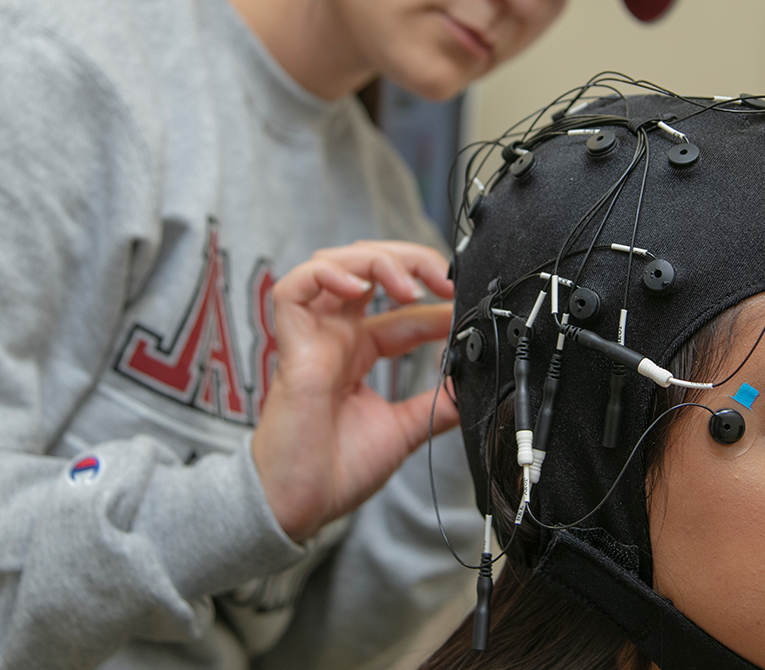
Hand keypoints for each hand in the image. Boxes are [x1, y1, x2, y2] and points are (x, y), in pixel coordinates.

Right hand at [251, 241, 458, 542]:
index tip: (464, 308)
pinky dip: (327, 274)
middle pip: (367, 269)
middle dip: (409, 261)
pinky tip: (359, 284)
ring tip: (408, 284)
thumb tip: (472, 387)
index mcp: (358, 354)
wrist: (301, 504)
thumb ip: (436, 406)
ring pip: (334, 264)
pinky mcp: (292, 345)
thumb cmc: (336, 471)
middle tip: (444, 279)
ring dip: (375, 260)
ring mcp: (312, 337)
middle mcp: (335, 337)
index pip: (401, 311)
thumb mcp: (404, 431)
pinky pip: (294, 288)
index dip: (436, 303)